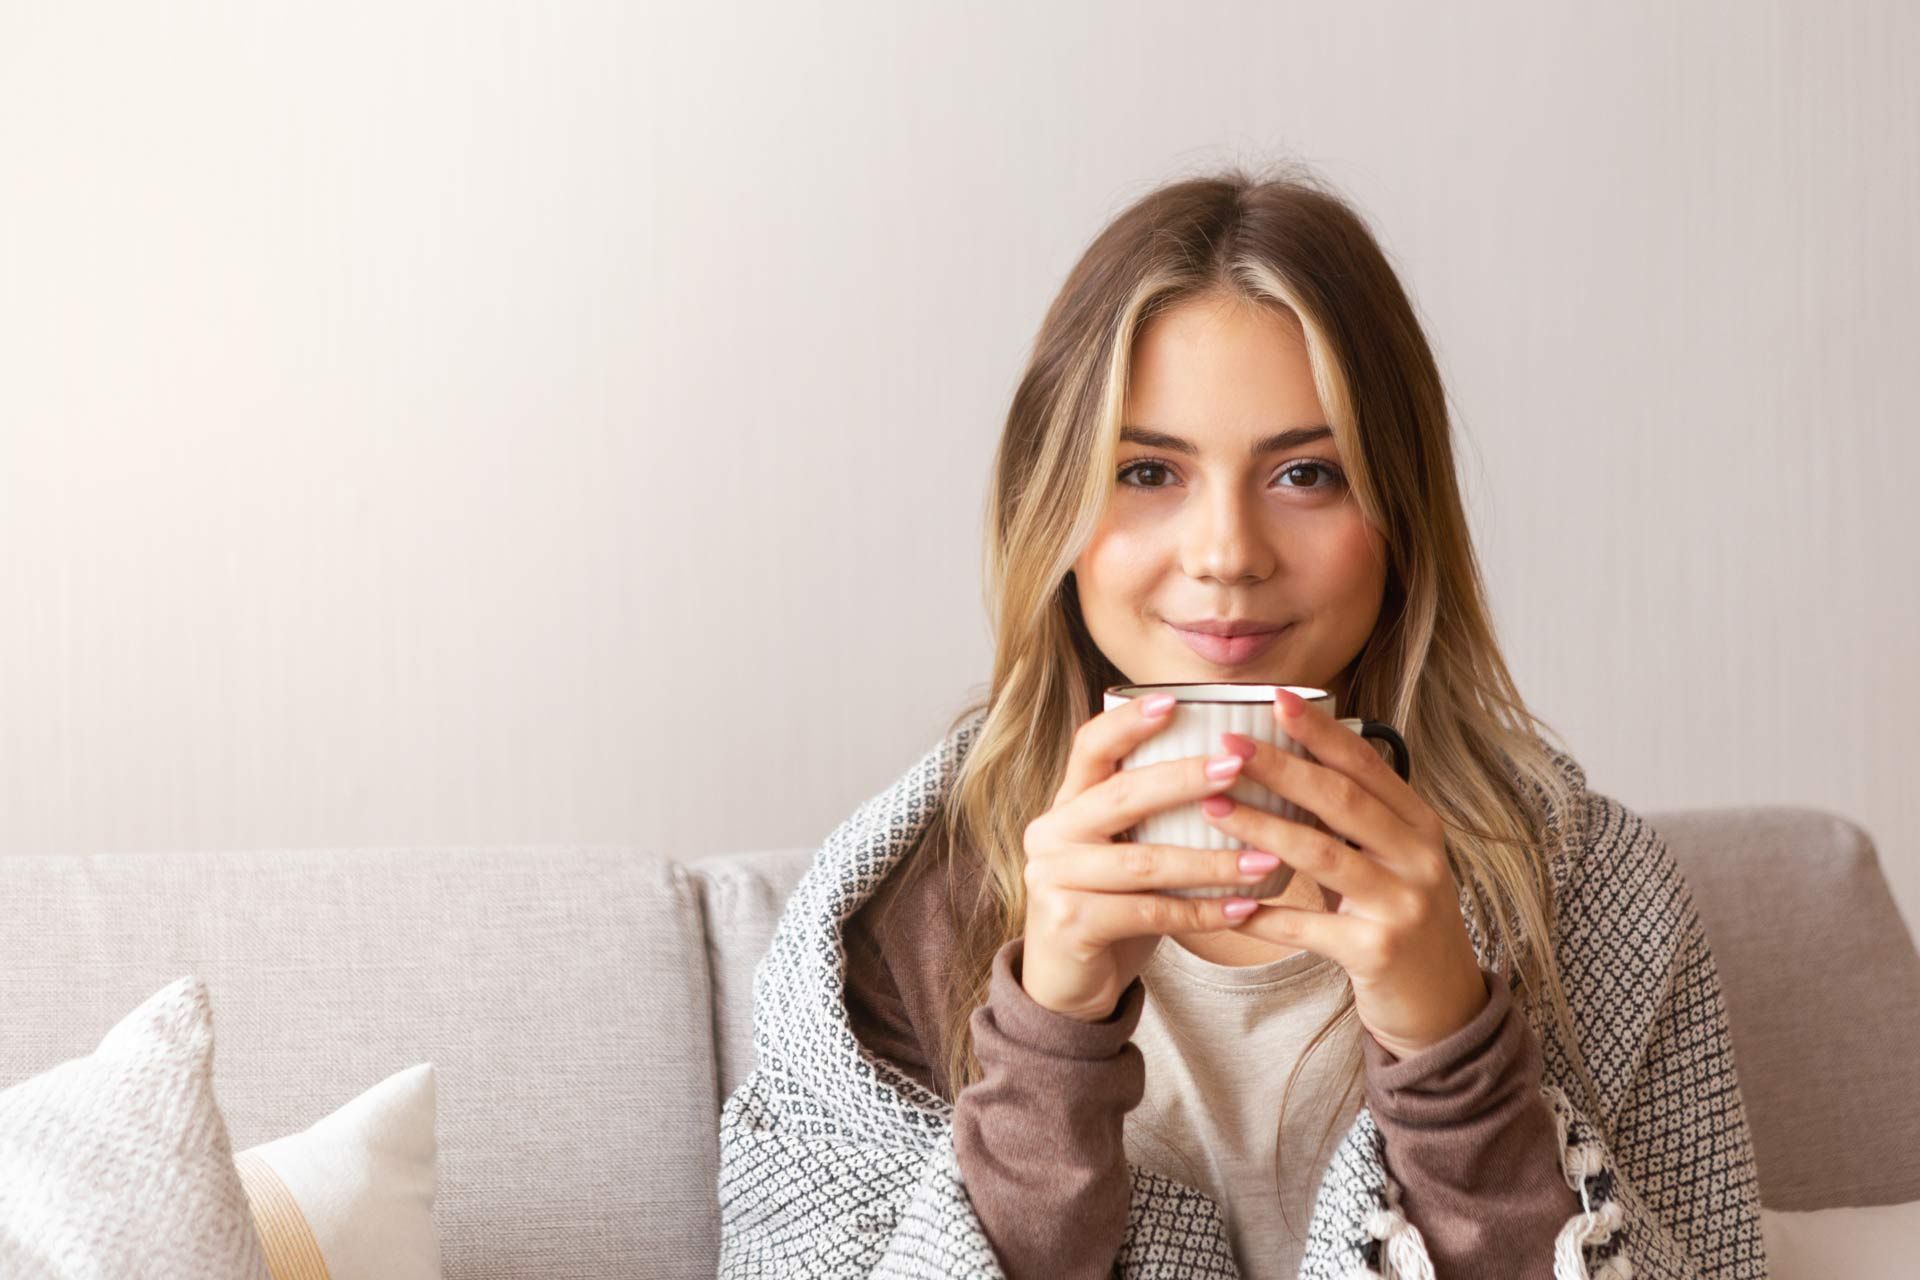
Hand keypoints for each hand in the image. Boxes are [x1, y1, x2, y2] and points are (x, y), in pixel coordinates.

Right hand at [1019, 695, 1282, 1022]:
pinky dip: (1203, 912)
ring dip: (1213, 861)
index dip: (1129, 722)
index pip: (1089, 747)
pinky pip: (1150, 914)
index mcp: (1066, 803)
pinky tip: (1246, 908)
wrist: (1064, 983)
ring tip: (1268, 857)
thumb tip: (1237, 762)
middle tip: (1239, 766)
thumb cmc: (1110, 903)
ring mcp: (1054, 880)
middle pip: (1121, 796)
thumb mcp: (1120, 848)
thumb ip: (1150, 811)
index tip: (1175, 701)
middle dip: (1184, 779)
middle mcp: (1050, 833)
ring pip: (1144, 863)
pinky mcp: (1070, 925)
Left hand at [1201, 688, 1488, 1059]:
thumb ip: (1350, 818)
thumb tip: (1283, 760)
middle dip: (1281, 768)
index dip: (1321, 730)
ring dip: (1263, 829)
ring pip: (1324, 856)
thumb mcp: (1388, 860)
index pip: (1366, 765)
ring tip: (1213, 806)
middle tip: (1227, 744)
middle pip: (1342, 800)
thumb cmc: (1397, 917)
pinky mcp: (1379, 951)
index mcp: (1418, 824)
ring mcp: (1403, 904)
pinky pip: (1310, 928)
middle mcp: (1418, 856)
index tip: (1276, 697)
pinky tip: (1228, 904)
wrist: (1440, 1004)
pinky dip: (1266, 915)